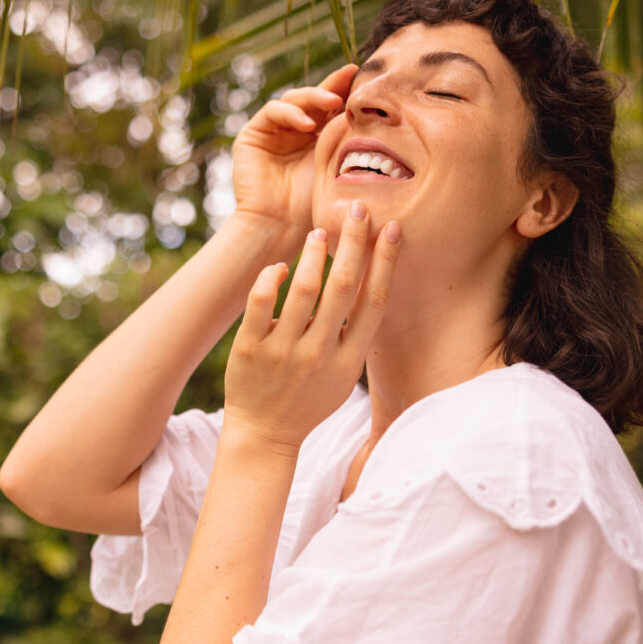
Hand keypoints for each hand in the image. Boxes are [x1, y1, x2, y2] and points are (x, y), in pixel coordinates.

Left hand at [222, 202, 400, 453]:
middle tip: (357, 207)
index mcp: (349, 360)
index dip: (386, 262)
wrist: (264, 435)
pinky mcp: (250, 350)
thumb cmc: (308, 400)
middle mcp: (320, 353)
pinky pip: (261, 304)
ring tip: (319, 231)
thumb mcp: (343, 375)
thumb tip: (367, 281)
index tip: (392, 228)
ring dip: (315, 254)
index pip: (374, 301)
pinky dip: (271, 278)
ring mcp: (284, 352)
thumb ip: (354, 335)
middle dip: (354, 243)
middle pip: (343, 287)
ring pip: (304, 291)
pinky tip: (280, 265)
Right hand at [229, 64, 356, 257]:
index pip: (332, 107)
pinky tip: (307, 125)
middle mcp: (295, 132)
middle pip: (314, 98)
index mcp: (318, 138)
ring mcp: (273, 132)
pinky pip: (273, 111)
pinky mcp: (253, 135)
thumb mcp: (337, 164)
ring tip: (333, 102)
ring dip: (314, 97)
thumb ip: (346, 134)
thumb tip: (371, 104)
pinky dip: (291, 113)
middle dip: (333, 85)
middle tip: (351, 78)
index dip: (346, 89)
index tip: (364, 75)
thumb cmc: (313, 205)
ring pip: (294, 100)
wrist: (280, 226)